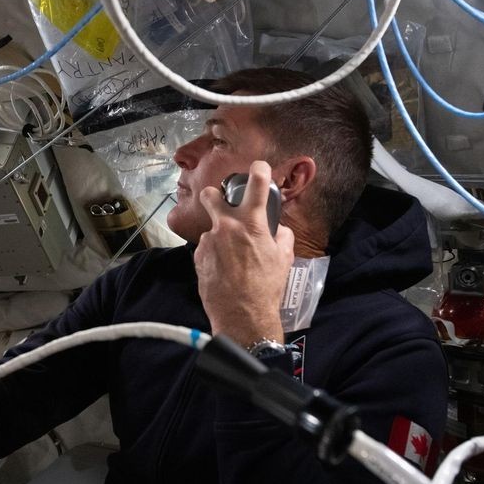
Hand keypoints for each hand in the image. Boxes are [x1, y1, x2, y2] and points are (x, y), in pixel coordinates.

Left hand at [194, 161, 293, 347]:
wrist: (243, 315)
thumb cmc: (266, 287)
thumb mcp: (285, 258)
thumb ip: (282, 236)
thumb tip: (278, 229)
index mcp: (252, 223)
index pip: (256, 184)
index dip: (258, 170)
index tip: (258, 167)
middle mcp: (226, 227)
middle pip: (210, 195)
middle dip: (213, 196)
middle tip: (220, 204)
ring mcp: (209, 241)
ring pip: (211, 230)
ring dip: (220, 238)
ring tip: (231, 260)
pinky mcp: (198, 257)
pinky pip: (207, 249)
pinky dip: (214, 255)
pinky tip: (224, 271)